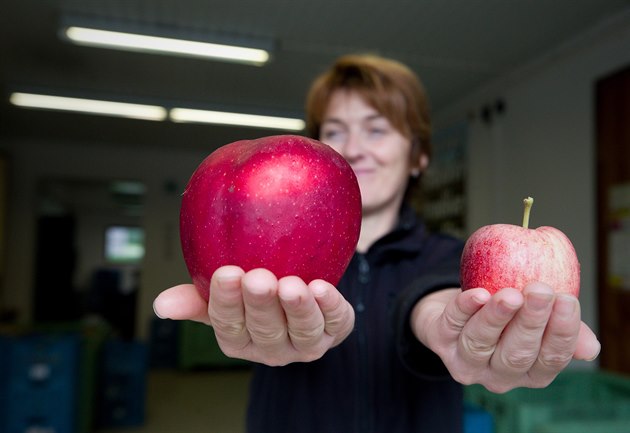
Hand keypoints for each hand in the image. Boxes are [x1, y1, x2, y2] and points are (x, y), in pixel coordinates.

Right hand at [153, 266, 354, 365]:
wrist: (305, 299)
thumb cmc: (257, 297)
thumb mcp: (226, 295)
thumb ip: (196, 298)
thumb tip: (161, 305)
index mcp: (239, 339)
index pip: (228, 325)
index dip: (226, 301)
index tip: (226, 273)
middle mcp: (272, 347)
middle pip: (265, 329)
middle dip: (261, 304)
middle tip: (258, 278)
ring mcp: (306, 343)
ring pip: (301, 330)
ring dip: (297, 308)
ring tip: (292, 285)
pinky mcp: (336, 330)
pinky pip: (336, 322)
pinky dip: (330, 306)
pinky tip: (323, 288)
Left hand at [412, 282, 599, 392]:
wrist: (453, 309)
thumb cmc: (504, 316)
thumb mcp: (534, 320)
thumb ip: (560, 328)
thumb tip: (591, 347)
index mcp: (529, 372)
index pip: (550, 359)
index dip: (561, 332)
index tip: (567, 300)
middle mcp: (498, 375)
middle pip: (516, 355)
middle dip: (531, 322)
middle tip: (541, 291)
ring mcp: (466, 362)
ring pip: (480, 343)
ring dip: (496, 318)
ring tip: (510, 295)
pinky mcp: (440, 341)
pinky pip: (451, 325)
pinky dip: (464, 309)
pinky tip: (477, 294)